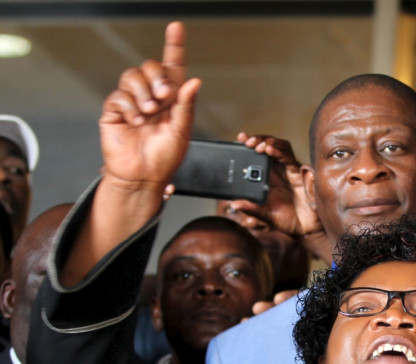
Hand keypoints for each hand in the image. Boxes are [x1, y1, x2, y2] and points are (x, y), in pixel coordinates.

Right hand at [61, 22, 200, 286]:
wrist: (143, 177)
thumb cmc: (164, 158)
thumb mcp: (182, 132)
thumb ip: (186, 105)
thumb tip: (194, 82)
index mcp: (172, 100)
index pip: (173, 67)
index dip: (174, 46)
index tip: (176, 28)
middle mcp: (152, 97)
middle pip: (150, 67)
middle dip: (158, 78)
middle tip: (165, 97)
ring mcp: (132, 102)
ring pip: (132, 76)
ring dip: (143, 93)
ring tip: (149, 113)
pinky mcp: (115, 110)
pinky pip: (119, 95)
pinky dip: (129, 106)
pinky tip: (136, 120)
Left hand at [231, 133, 322, 239]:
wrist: (305, 229)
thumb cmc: (286, 221)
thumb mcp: (265, 215)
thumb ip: (251, 209)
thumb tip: (233, 203)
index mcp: (267, 178)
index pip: (257, 156)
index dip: (250, 144)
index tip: (240, 138)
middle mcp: (277, 171)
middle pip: (269, 146)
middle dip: (258, 139)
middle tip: (248, 142)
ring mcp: (288, 170)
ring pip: (280, 147)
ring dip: (269, 142)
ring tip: (260, 146)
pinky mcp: (298, 173)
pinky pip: (289, 158)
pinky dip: (280, 151)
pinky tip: (270, 151)